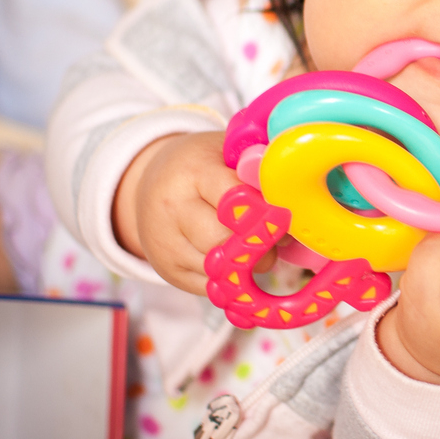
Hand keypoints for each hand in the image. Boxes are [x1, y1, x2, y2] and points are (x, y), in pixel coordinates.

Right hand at [113, 131, 275, 293]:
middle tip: (277, 234)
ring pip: (222, 269)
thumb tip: (291, 195)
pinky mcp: (169, 272)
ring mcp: (167, 244)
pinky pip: (214, 287)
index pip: (239, 200)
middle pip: (228, 240)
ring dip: (250, 264)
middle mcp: (174, 209)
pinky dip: (235, 279)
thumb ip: (258, 170)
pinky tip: (240, 260)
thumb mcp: (226, 151)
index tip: (286, 213)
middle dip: (261, 242)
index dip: (268, 210)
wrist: (148, 184)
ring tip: (258, 244)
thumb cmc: (202, 165)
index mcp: (194, 172)